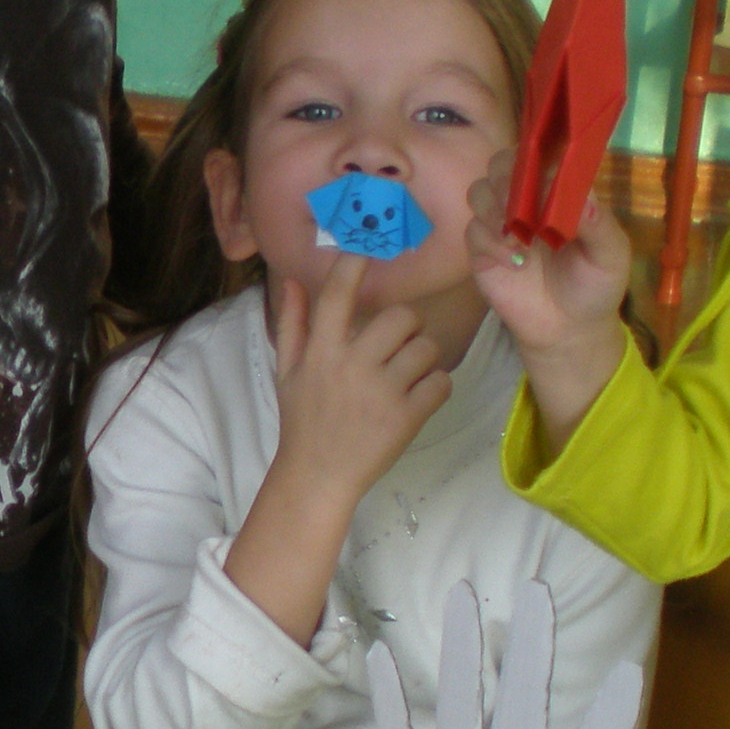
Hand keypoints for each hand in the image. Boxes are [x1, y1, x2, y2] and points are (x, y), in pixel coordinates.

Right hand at [266, 261, 452, 512]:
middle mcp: (352, 366)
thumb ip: (292, 323)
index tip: (366, 253)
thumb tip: (293, 279)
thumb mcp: (287, 371)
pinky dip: (436, 386)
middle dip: (407, 326)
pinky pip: (441, 382)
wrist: (318, 475)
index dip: (354, 266)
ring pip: (427, 348)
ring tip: (408, 374)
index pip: (338, 295)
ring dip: (424, 357)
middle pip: (402, 317)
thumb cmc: (302, 420)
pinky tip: (419, 396)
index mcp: (321, 352)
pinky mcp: (407, 417)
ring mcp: (382, 392)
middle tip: (400, 343)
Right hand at [462, 148, 633, 357]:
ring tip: (518, 239)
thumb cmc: (596, 285)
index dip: (536, 156)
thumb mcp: (611, 255)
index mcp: (559, 189)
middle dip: (506, 177)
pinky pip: (473, 231)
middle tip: (519, 202)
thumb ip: (598, 224)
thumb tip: (583, 197)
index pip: (540, 154)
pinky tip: (515, 263)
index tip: (545, 175)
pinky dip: (491, 243)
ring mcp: (501, 223)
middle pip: (501, 164)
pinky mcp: (482, 250)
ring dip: (494, 208)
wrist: (569, 331)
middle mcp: (527, 199)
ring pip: (479, 191)